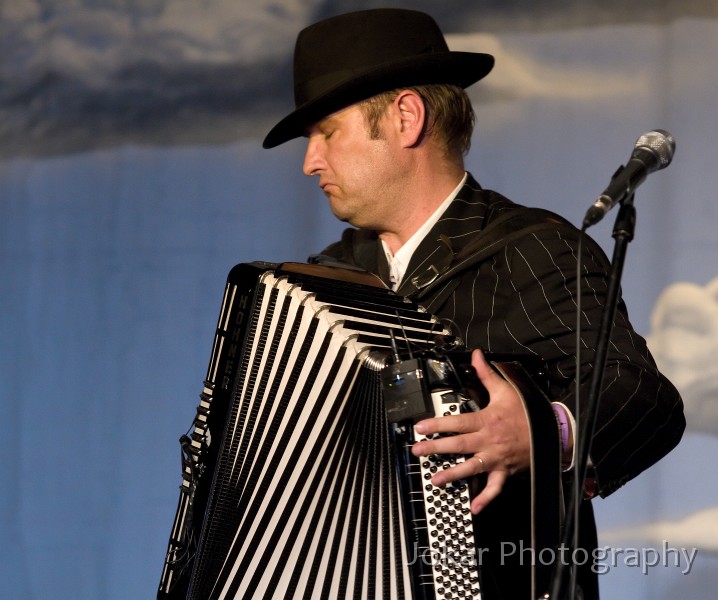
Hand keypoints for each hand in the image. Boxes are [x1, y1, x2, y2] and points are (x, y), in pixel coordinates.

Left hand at [411, 348, 530, 513]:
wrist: (551, 431)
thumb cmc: (526, 411)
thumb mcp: (506, 390)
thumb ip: (487, 374)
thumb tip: (476, 355)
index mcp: (486, 421)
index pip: (457, 422)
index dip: (437, 424)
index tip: (419, 427)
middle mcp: (489, 441)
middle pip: (458, 445)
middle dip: (436, 449)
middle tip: (417, 452)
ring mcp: (496, 458)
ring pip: (472, 468)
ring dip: (453, 475)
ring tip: (435, 480)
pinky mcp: (505, 471)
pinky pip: (495, 487)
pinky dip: (486, 499)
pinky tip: (473, 508)